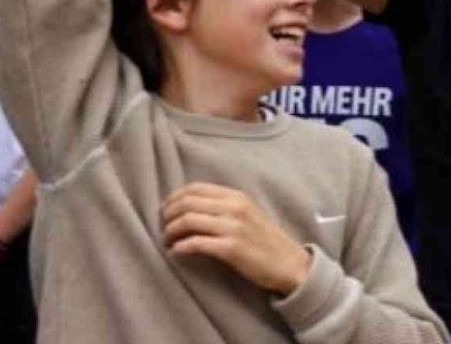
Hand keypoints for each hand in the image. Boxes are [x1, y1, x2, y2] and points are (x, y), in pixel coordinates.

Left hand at [162, 183, 310, 296]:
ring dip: (170, 232)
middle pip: (187, 202)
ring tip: (167, 241)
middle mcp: (235, 207)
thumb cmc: (265, 240)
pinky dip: (180, 248)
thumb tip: (188, 208)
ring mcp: (233, 227)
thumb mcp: (248, 214)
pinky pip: (196, 243)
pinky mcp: (231, 248)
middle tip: (163, 228)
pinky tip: (176, 252)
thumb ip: (223, 207)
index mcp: (237, 196)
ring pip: (188, 220)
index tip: (166, 211)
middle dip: (167, 215)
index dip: (174, 198)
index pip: (195, 187)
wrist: (288, 263)